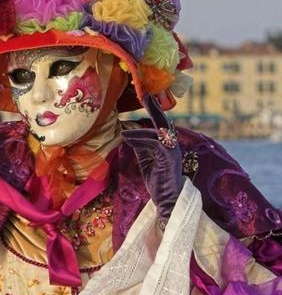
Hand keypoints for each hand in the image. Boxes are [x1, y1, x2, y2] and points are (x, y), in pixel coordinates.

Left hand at [122, 95, 182, 227]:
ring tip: (123, 132)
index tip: (146, 96)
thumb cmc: (158, 180)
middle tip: (145, 95)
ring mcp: (172, 151)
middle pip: (164, 122)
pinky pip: (154, 145)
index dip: (153, 110)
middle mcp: (172, 144)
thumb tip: (129, 133)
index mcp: (167, 143)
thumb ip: (140, 146)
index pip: (160, 123)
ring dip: (138, 131)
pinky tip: (127, 138)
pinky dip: (140, 140)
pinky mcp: (169, 159)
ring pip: (157, 133)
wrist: (168, 199)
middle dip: (154, 108)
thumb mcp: (145, 159)